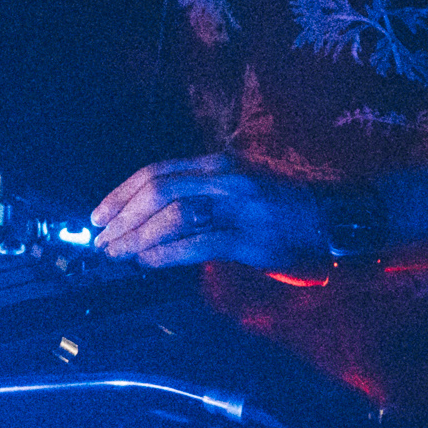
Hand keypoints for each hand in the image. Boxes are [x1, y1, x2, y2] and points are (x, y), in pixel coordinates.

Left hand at [89, 155, 326, 274]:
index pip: (155, 172)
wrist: (329, 219)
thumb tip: (144, 216)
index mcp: (215, 165)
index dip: (120, 194)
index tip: (97, 215)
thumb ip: (194, 195)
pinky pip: (200, 243)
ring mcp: (238, 207)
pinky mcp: (250, 238)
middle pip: (158, 189)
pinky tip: (148, 262)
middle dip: (122, 216)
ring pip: (174, 214)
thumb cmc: (276, 207)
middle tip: (101, 240)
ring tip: (119, 253)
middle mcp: (224, 179)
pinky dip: (168, 253)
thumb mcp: (232, 188)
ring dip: (138, 236)